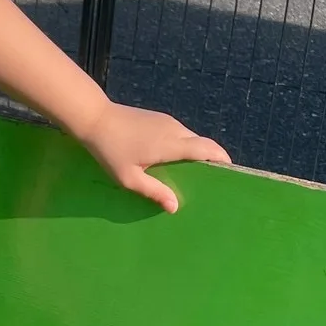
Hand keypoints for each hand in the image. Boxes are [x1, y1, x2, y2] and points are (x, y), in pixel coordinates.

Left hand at [77, 100, 229, 212]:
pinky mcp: (159, 119)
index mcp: (171, 144)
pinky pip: (180, 134)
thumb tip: (175, 207)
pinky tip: (174, 162)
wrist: (94, 118)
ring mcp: (167, 122)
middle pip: (203, 144)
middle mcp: (175, 130)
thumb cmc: (110, 150)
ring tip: (193, 176)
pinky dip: (184, 147)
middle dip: (212, 160)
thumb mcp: (129, 177)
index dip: (222, 160)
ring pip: (191, 138)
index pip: (207, 149)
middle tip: (212, 181)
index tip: (231, 173)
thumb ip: (153, 191)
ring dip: (196, 154)